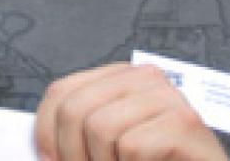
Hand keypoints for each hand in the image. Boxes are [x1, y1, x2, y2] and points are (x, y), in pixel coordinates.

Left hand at [34, 63, 227, 160]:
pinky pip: (132, 146)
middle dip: (74, 155)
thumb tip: (44, 153)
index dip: (47, 133)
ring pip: (101, 128)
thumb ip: (80, 138)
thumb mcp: (110, 148)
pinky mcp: (186, 122)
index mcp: (120, 78)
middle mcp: (145, 77)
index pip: (61, 92)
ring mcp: (168, 97)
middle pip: (75, 108)